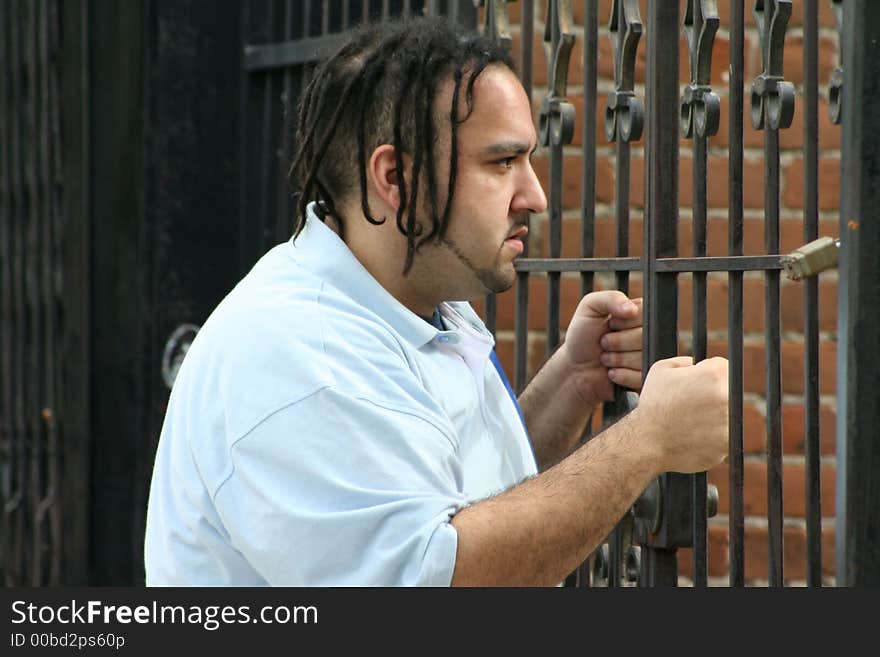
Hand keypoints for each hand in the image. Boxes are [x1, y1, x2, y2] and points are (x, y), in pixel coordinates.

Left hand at [561, 290, 642, 405]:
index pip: (645, 314)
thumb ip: (609, 298)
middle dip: (617, 342)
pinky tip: (612, 372)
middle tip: (604, 343)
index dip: (623, 322)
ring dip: (618, 359)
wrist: (576, 368)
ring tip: (606, 357)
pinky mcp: (646, 377)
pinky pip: (642, 376)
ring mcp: (650, 357)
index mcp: (640, 314)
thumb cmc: (582, 336)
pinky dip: (622, 375)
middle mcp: (649, 334)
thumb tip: (632, 308)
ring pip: (644, 357)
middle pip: (646, 337)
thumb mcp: (589, 308)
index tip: (610, 325)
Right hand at [634, 356, 728, 473]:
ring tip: (690, 419)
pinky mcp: (728, 444)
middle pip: (728, 389)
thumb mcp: (661, 370)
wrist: (648, 442)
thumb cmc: (653, 405)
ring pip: (729, 412)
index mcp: (713, 374)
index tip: (694, 383)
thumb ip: (684, 361)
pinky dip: (713, 434)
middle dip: (713, 393)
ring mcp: (730, 422)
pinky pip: (725, 434)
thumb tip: (695, 364)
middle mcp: (727, 397)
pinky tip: (693, 433)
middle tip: (692, 403)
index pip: (722, 366)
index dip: (705, 373)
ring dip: (714, 414)